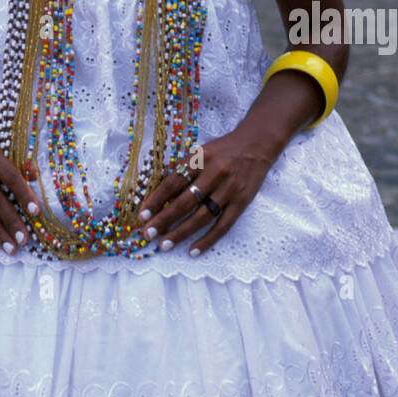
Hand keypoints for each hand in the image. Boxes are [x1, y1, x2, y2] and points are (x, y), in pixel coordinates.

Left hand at [133, 124, 282, 255]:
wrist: (256, 145)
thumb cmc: (222, 150)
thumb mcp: (201, 152)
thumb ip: (184, 170)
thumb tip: (159, 195)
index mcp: (200, 158)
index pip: (174, 182)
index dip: (156, 199)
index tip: (142, 214)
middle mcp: (214, 174)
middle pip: (185, 201)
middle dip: (164, 219)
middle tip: (148, 234)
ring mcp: (229, 190)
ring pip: (202, 217)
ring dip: (181, 232)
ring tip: (164, 245)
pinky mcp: (241, 203)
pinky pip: (222, 226)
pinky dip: (207, 240)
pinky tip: (193, 251)